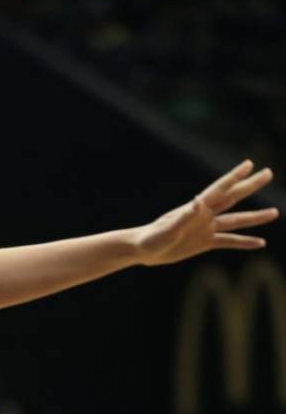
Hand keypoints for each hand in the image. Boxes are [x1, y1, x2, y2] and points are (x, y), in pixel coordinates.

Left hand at [133, 160, 277, 266]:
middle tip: (269, 173)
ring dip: (255, 217)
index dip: (234, 177)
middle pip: (232, 198)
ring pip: (236, 221)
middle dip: (250, 186)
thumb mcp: (168, 229)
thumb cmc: (151, 238)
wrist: (141, 250)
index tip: (249, 164)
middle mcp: (204, 215)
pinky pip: (228, 241)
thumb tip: (199, 202)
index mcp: (196, 208)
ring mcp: (205, 228)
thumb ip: (184, 217)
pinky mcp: (204, 243)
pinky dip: (244, 242)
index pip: (219, 189)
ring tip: (275, 212)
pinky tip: (260, 243)